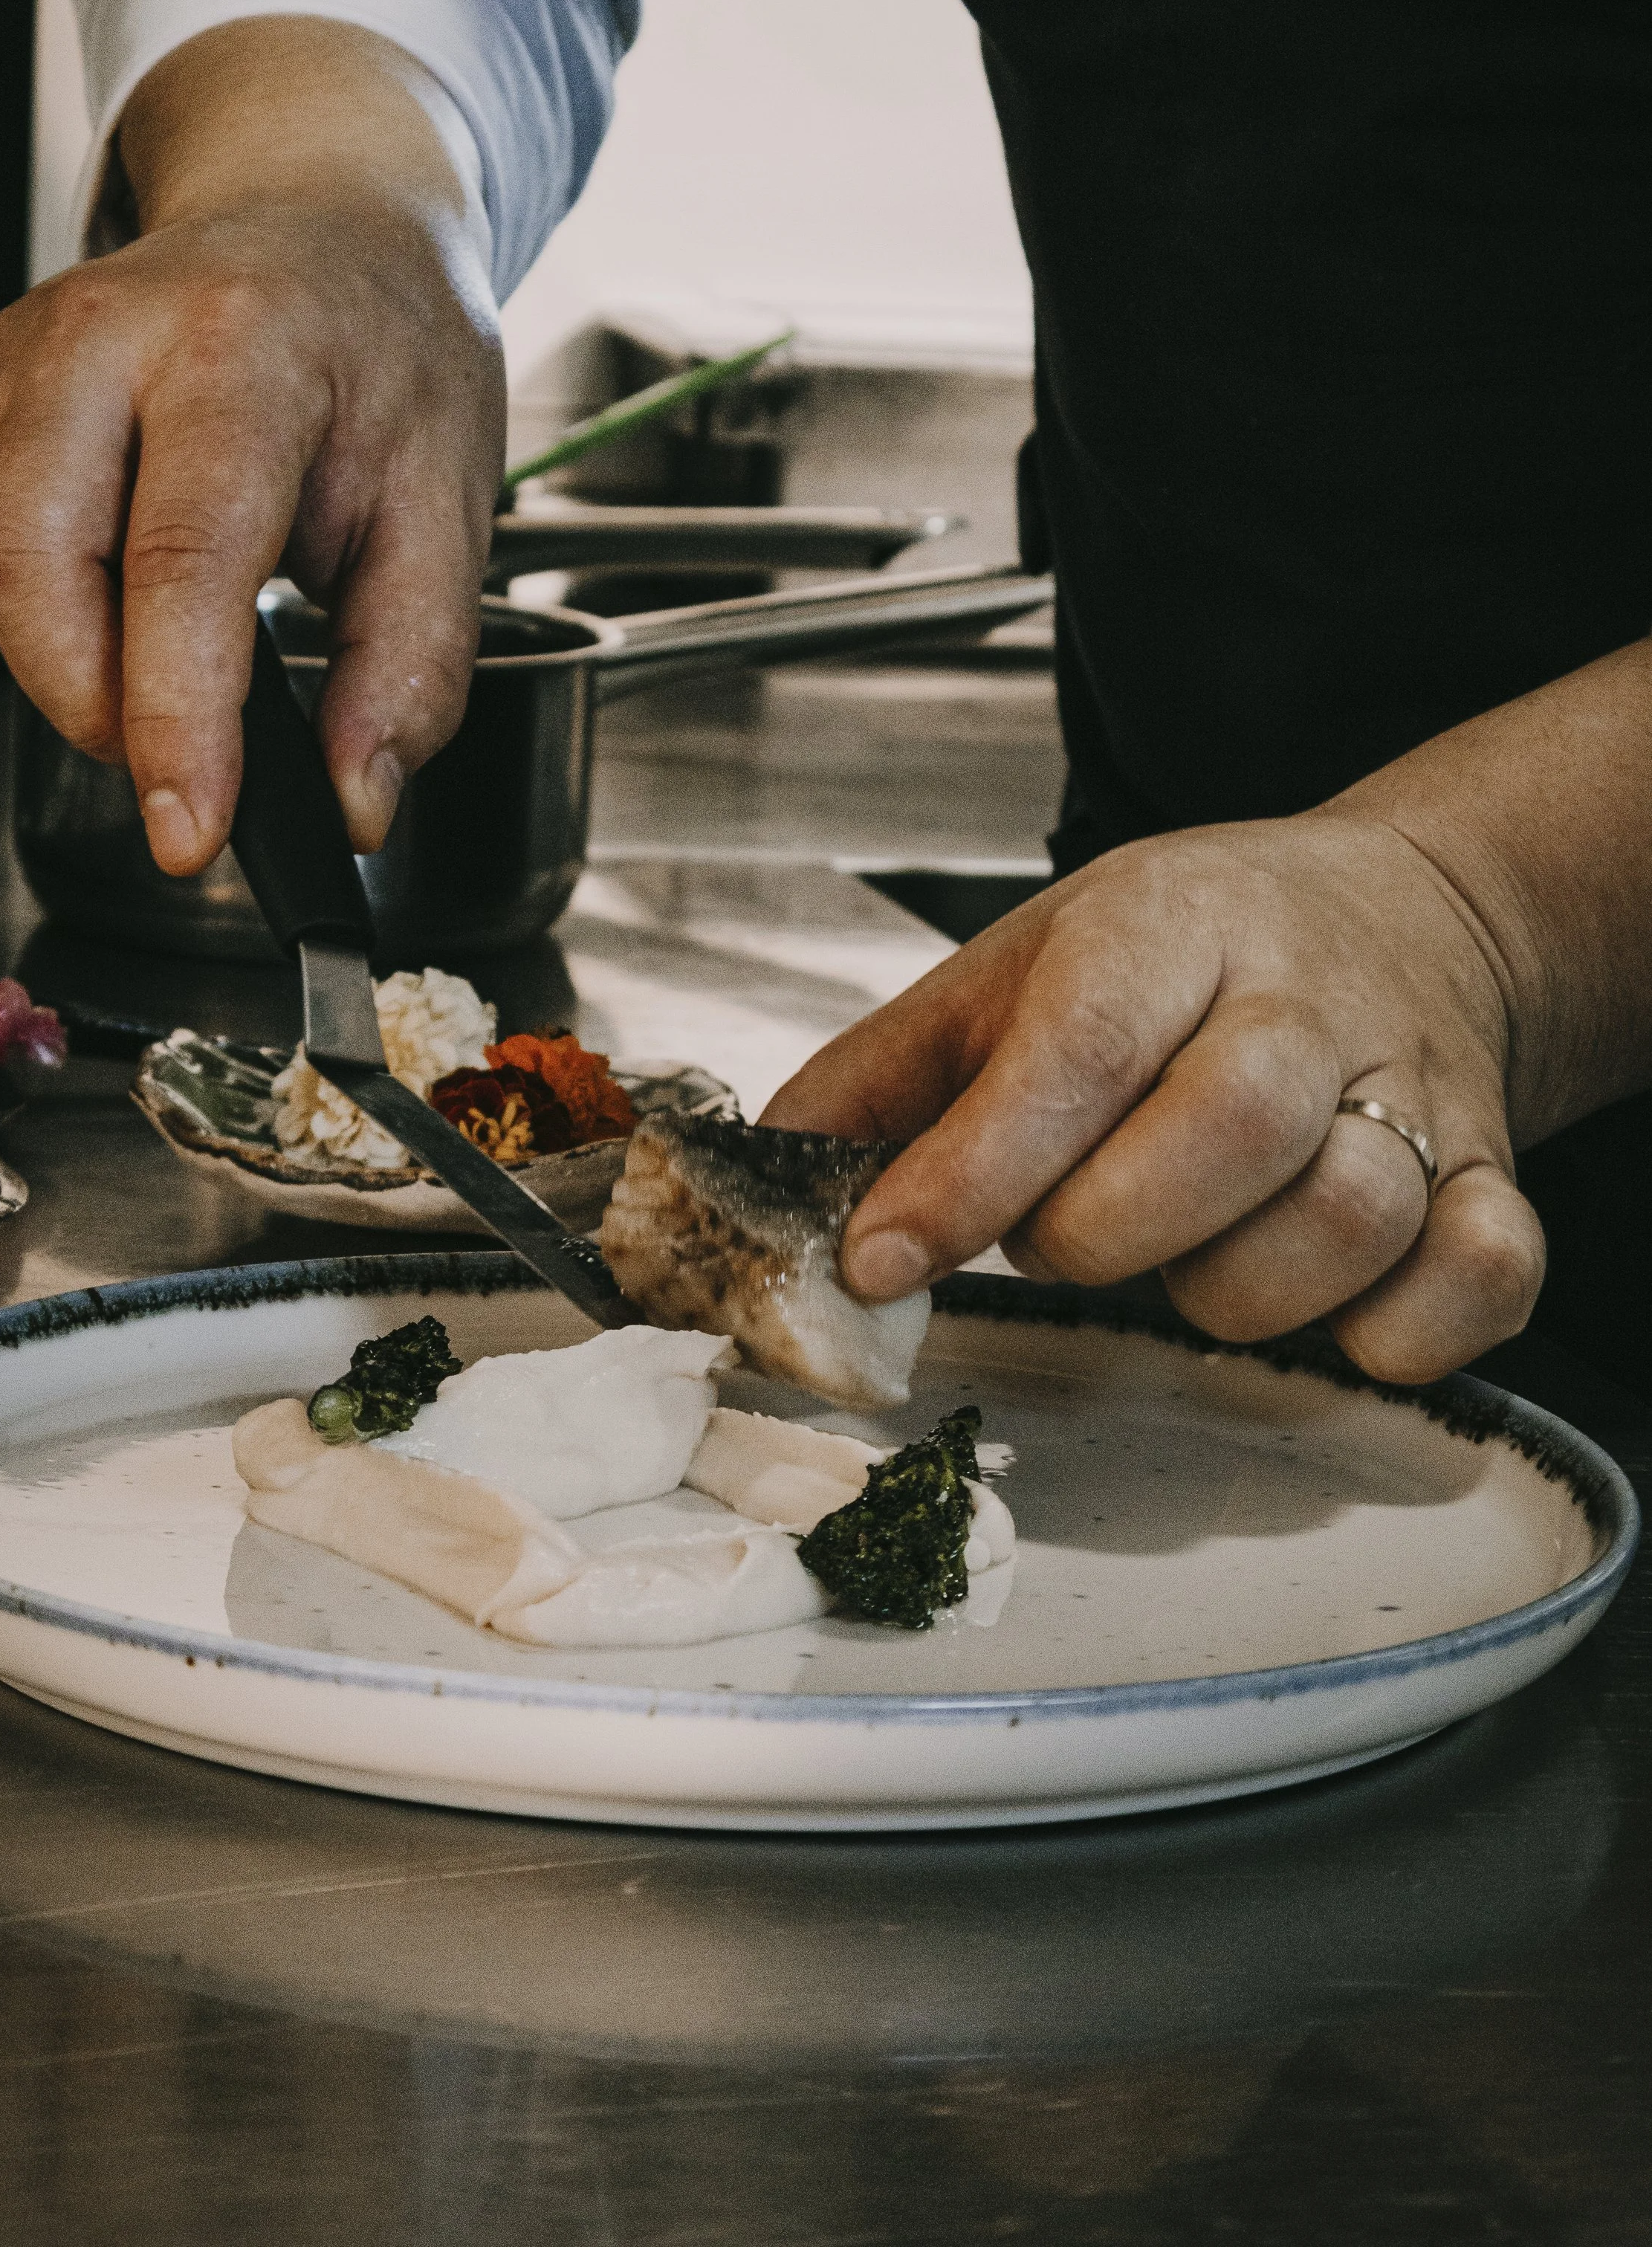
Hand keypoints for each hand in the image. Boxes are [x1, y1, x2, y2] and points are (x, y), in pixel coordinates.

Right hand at [0, 20, 504, 872]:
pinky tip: (124, 588)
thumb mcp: (451, 500)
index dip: (178, 716)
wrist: (323, 219)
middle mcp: (107, 334)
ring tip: (175, 655)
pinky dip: (41, 613)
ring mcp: (24, 354)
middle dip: (95, 707)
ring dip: (69, 665)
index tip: (193, 828)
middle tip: (186, 757)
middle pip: (33, 564)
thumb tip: (356, 799)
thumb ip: (412, 665)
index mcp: (243, 347)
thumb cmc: (384, 348)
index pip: (184, 557)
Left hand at [763, 812, 1547, 1383]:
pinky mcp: (1493, 1179)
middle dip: (1105, 1232)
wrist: (1401, 916)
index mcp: (1167, 927)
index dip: (972, 1174)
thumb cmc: (1181, 956)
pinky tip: (1323, 1305)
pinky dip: (1393, 1330)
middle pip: (1229, 1129)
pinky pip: (1473, 1284)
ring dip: (1233, 1290)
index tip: (881, 1259)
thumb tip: (752, 1186)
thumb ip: (879, 1082)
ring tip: (1186, 1253)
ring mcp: (1415, 1091)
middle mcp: (1303, 1000)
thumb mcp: (1011, 972)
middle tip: (1060, 1238)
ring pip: (1344, 1222)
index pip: (1074, 1051)